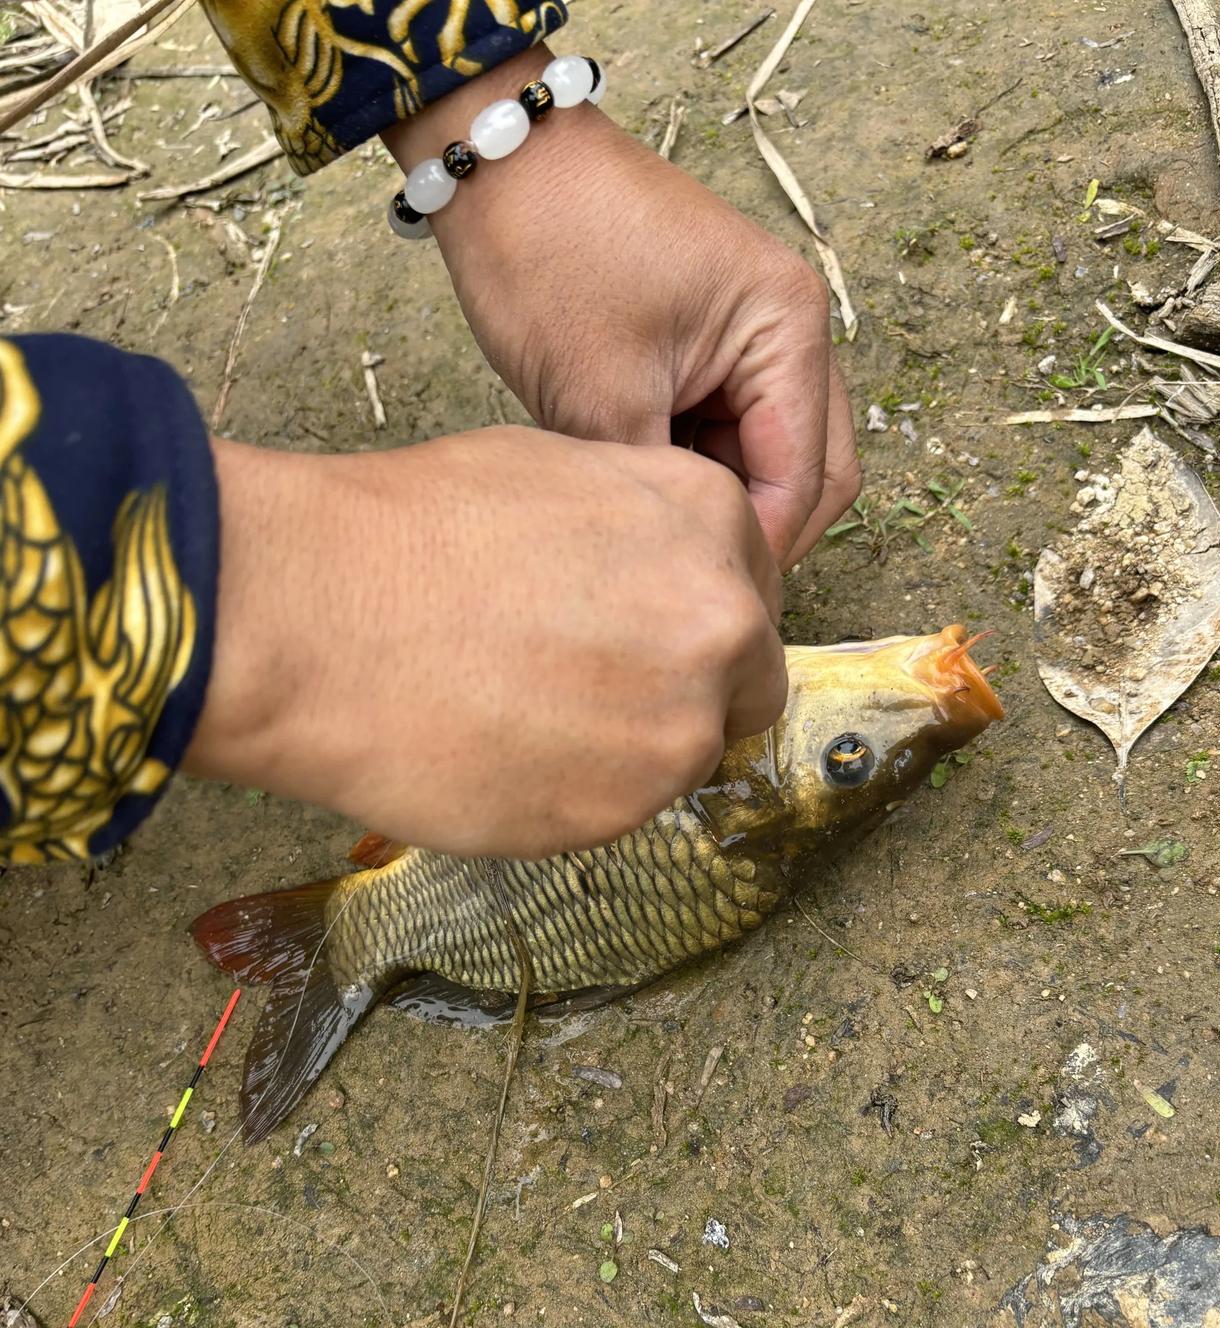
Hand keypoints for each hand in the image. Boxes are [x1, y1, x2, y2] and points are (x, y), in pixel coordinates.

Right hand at [185, 429, 784, 858]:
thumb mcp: (554, 473)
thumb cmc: (409, 532)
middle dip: (689, 692)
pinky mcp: (623, 811)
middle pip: (746, 685)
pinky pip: (623, 811)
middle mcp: (721, 625)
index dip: (696, 619)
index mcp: (712, 521)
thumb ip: (641, 531)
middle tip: (596, 691)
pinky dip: (577, 795)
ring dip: (630, 750)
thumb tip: (653, 577)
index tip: (648, 636)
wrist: (317, 616)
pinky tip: (504, 754)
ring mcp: (678, 726)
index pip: (751, 592)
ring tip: (527, 718)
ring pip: (687, 757)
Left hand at [383, 46, 859, 569]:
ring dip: (722, 501)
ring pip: (768, 456)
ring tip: (655, 538)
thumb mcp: (602, 400)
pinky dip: (694, 469)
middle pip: (811, 471)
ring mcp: (755, 336)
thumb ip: (661, 496)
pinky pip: (726, 430)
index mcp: (788, 328)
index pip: (805, 478)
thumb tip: (682, 568)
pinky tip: (644, 497)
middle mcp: (791, 330)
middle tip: (688, 583)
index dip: (760, 551)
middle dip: (758, 532)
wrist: (499, 166)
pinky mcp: (713, 345)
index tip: (704, 598)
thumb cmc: (551, 252)